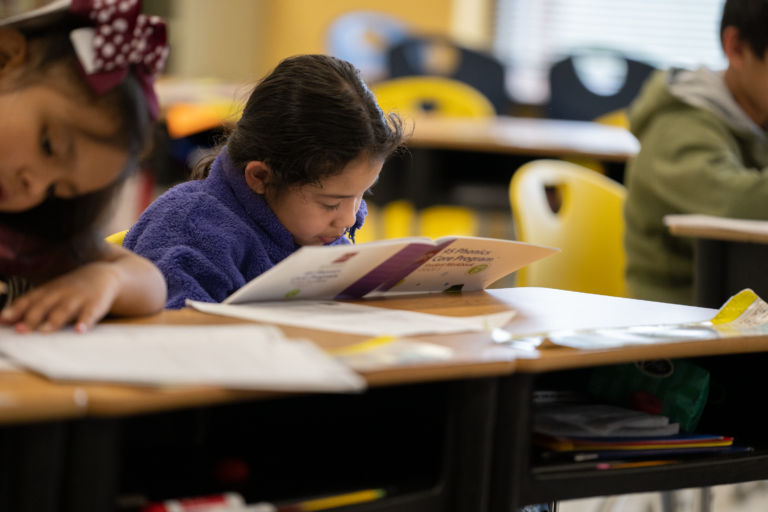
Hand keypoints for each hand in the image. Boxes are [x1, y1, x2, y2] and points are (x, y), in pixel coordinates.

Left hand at [0, 262, 121, 332]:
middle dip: (32, 317)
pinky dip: (85, 322)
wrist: (102, 276)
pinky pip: (90, 314)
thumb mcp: (50, 293)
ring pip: (65, 309)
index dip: (16, 309)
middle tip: (21, 330)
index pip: (29, 300)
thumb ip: (29, 306)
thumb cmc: (70, 289)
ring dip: (55, 320)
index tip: (3, 319)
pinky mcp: (95, 305)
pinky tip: (80, 330)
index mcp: (47, 291)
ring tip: (46, 331)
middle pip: (44, 305)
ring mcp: (78, 299)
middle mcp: (61, 294)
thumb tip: (2, 320)